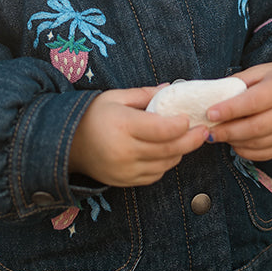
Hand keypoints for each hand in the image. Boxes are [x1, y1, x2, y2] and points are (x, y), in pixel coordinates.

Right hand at [70, 88, 208, 186]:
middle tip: (203, 131)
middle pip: (169, 149)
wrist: (68, 144)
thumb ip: (144, 94)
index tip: (189, 118)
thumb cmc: (93, 116)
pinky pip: (155, 176)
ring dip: (179, 152)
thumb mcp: (115, 97)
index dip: (181, 125)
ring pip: (165, 164)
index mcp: (123, 126)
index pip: (162, 129)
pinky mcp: (125, 182)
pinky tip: (167, 152)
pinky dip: (165, 164)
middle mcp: (125, 151)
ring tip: (187, 140)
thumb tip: (171, 88)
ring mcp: (125, 170)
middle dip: (191, 140)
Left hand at [204, 63, 271, 161]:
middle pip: (255, 128)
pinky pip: (262, 154)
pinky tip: (233, 141)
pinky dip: (244, 150)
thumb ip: (236, 83)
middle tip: (208, 131)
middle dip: (227, 131)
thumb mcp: (258, 72)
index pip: (253, 102)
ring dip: (233, 141)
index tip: (209, 113)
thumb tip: (210, 99)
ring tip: (218, 135)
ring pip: (258, 143)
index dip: (230, 110)